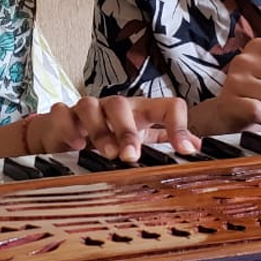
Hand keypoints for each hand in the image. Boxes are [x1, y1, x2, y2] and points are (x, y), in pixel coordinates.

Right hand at [29, 96, 200, 161]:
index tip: (186, 152)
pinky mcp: (63, 117)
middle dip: (127, 130)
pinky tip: (75, 143)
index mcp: (141, 112)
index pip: (166, 106)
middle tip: (131, 156)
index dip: (178, 126)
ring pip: (90, 105)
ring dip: (99, 129)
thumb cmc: (111, 136)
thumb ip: (166, 141)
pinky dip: (67, 125)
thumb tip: (198, 147)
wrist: (67, 135)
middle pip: (121, 104)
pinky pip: (62, 113)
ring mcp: (87, 110)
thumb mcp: (143, 139)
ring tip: (107, 153)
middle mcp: (115, 108)